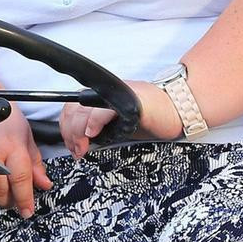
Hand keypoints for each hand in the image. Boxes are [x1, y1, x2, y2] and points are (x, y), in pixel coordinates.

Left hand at [59, 80, 180, 158]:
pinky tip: (92, 133)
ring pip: (83, 110)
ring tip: (83, 147)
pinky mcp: (127, 99)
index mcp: (102, 94)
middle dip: (69, 134)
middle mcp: (106, 91)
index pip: (71, 107)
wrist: (176, 109)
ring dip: (77, 132)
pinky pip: (103, 109)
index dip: (66, 127)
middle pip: (73, 109)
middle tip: (77, 151)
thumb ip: (99, 126)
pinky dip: (93, 122)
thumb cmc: (151, 117)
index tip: (72, 145)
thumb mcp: (118, 123)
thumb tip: (81, 141)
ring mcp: (116, 94)